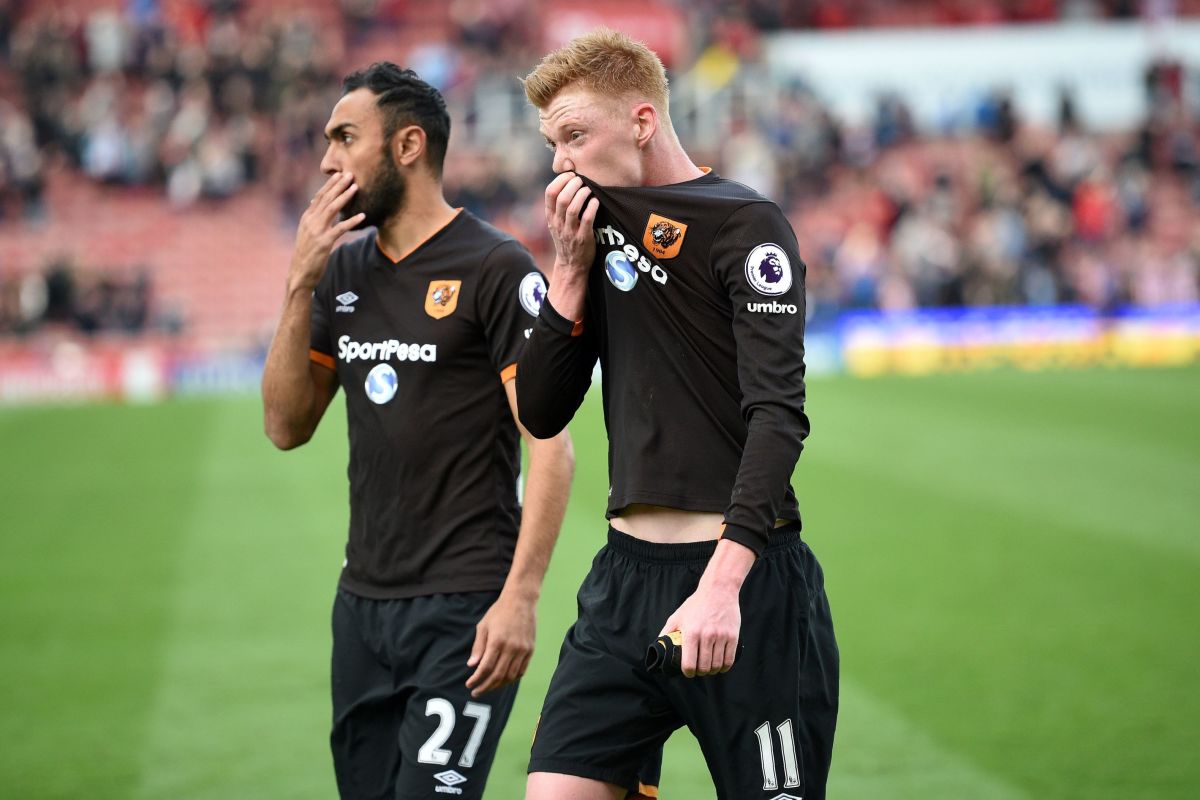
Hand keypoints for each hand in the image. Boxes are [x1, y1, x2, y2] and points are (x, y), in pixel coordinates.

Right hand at [288, 171, 364, 293]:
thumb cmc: (307, 254)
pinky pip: (340, 229)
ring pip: (332, 209)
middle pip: (326, 199)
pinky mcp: (324, 243)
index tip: (339, 174)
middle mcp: (310, 221)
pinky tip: (362, 216)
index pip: (319, 197)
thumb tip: (316, 207)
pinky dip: (351, 221)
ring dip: (345, 197)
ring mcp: (316, 231)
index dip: (329, 185)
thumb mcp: (308, 234)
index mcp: (307, 218)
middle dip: (338, 186)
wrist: (300, 272)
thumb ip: (314, 220)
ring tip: (355, 187)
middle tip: (350, 174)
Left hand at [465, 592, 535, 696]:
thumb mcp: (483, 626)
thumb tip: (472, 665)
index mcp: (497, 641)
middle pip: (497, 675)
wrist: (521, 601)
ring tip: (488, 687)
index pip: (485, 668)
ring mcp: (523, 650)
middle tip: (476, 692)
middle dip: (485, 687)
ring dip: (498, 685)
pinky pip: (521, 671)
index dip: (477, 679)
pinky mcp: (530, 650)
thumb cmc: (499, 612)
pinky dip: (511, 679)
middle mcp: (511, 648)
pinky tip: (503, 680)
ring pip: (510, 676)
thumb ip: (478, 647)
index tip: (469, 684)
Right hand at [545, 171, 598, 281]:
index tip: (571, 174)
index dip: (561, 180)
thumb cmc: (566, 238)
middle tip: (582, 180)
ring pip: (572, 208)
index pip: (549, 193)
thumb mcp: (556, 223)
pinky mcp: (582, 238)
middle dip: (573, 184)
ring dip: (582, 194)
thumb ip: (558, 206)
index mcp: (550, 217)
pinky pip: (587, 219)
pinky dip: (592, 207)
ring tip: (589, 189)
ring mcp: (569, 232)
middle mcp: (558, 223)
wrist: (571, 265)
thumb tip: (569, 181)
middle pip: (561, 198)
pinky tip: (596, 201)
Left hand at [659, 583, 741, 677]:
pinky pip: (729, 659)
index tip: (688, 672)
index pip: (689, 664)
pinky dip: (724, 667)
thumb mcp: (677, 616)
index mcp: (691, 633)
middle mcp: (706, 636)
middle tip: (699, 670)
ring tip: (709, 668)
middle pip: (704, 667)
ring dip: (712, 671)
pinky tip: (720, 665)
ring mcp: (721, 637)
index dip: (688, 672)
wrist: (718, 591)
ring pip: (717, 665)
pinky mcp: (733, 636)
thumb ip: (666, 632)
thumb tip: (658, 646)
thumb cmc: (696, 604)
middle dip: (700, 672)